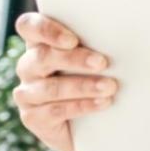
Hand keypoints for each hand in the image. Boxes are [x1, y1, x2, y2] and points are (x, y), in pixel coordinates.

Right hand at [11, 12, 117, 150]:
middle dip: (75, 59)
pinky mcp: (32, 117)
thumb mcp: (92, 58)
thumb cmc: (92, 78)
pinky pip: (55, 110)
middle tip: (103, 62)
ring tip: (110, 87)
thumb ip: (95, 44)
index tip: (72, 40)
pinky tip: (102, 103)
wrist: (86, 124)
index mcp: (40, 43)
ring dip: (84, 86)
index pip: (28, 26)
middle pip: (42, 57)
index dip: (46, 30)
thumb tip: (122, 37)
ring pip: (51, 87)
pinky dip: (82, 105)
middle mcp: (28, 66)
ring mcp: (27, 93)